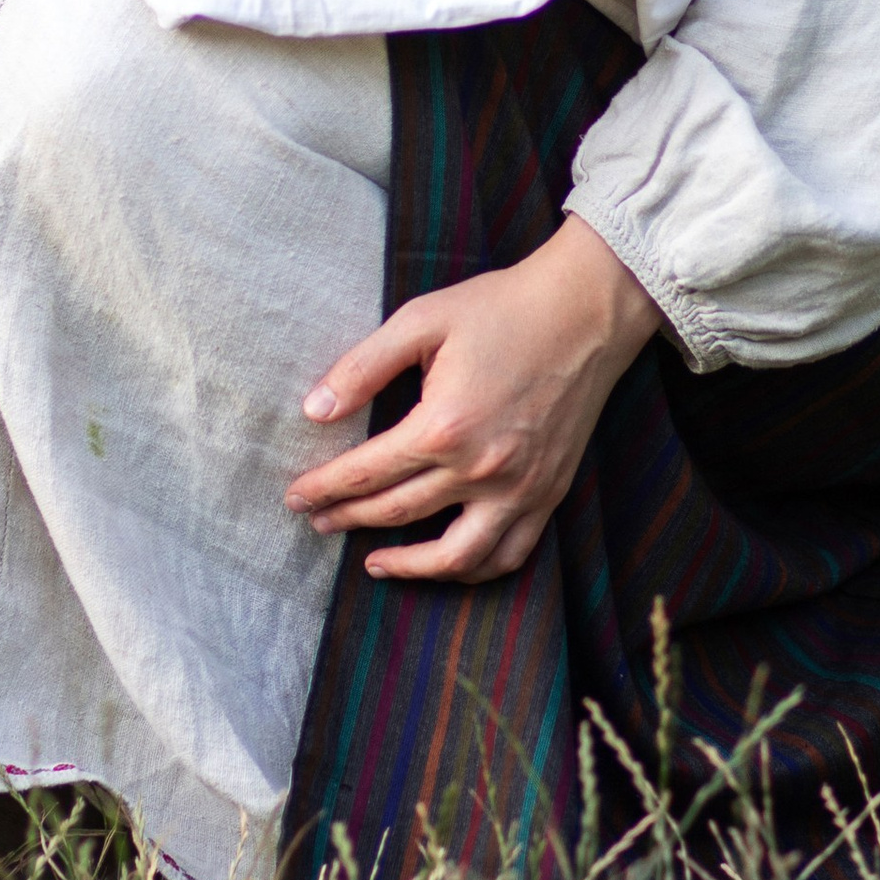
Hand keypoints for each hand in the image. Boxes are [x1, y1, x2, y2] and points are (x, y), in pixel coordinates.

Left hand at [286, 216, 661, 585]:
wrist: (584, 310)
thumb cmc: (500, 308)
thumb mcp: (422, 321)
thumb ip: (364, 367)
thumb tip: (315, 410)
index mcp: (443, 426)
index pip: (366, 473)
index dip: (324, 488)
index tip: (295, 497)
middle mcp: (482, 469)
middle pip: (398, 513)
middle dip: (347, 519)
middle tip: (316, 520)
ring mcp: (520, 489)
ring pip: (454, 557)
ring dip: (407, 567)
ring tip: (371, 561)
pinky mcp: (548, 494)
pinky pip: (508, 555)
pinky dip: (473, 571)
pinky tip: (445, 563)